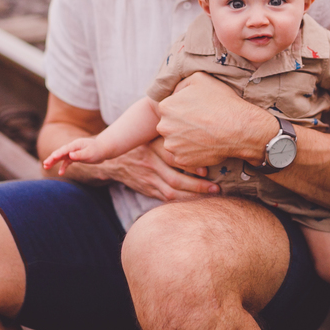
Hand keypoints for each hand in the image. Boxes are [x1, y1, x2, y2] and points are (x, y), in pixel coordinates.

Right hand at [42, 138, 103, 171]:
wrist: (103, 150)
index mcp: (76, 144)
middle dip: (52, 158)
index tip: (53, 158)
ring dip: (54, 161)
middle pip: (60, 152)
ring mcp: (73, 152)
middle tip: (45, 164)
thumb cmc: (97, 150)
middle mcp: (72, 147)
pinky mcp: (75, 157)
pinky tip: (60, 173)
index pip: (65, 149)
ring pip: (61, 157)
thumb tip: (70, 155)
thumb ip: (80, 154)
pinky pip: (67, 162)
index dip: (59, 153)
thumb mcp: (89, 153)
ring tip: (45, 166)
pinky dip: (63, 166)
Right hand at [103, 141, 218, 202]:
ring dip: (193, 195)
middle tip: (216, 186)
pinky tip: (197, 201)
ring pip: (172, 192)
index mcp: (151, 147)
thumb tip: (200, 128)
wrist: (113, 160)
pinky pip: (166, 199)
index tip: (206, 169)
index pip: (171, 157)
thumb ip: (170, 132)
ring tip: (211, 194)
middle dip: (197, 185)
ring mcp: (148, 179)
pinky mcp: (148, 190)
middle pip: (174, 178)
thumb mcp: (151, 133)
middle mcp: (149, 164)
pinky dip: (182, 201)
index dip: (189, 164)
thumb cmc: (142, 142)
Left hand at [156, 72, 277, 167]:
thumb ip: (181, 83)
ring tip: (204, 134)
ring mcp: (172, 145)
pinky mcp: (182, 160)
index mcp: (166, 106)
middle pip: (170, 125)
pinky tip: (206, 145)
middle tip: (201, 123)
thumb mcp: (200, 78)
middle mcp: (164, 127)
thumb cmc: (221, 102)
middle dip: (182, 125)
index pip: (169, 108)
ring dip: (186, 139)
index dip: (184, 108)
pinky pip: (184, 155)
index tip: (196, 111)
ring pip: (175, 141)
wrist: (239, 128)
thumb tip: (175, 92)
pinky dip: (193, 152)